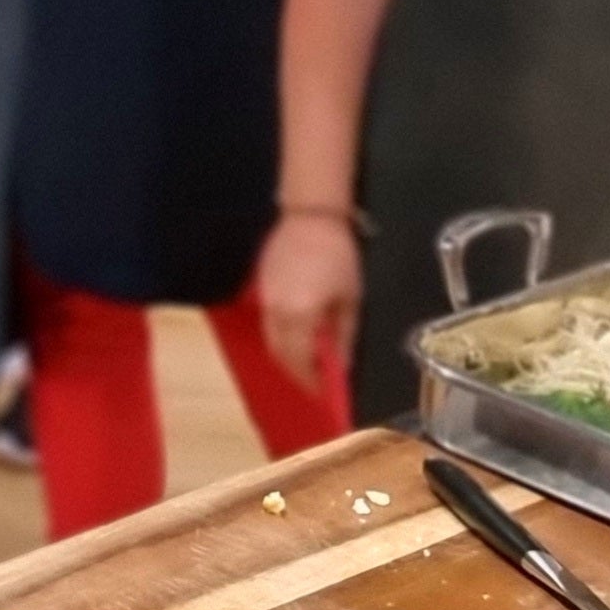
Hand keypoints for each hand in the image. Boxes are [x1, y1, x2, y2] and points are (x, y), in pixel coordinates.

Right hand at [256, 211, 359, 388]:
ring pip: (270, 338)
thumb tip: (342, 365)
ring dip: (287, 353)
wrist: (310, 219)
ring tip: (307, 358)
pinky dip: (280, 334)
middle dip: (296, 370)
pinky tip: (296, 333)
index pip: (298, 359)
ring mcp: (264, 300)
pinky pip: (267, 321)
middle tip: (314, 378)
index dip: (309, 379)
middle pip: (279, 352)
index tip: (321, 391)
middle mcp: (275, 312)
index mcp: (299, 316)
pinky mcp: (259, 288)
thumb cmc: (338, 257)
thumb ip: (344, 335)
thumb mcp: (350, 298)